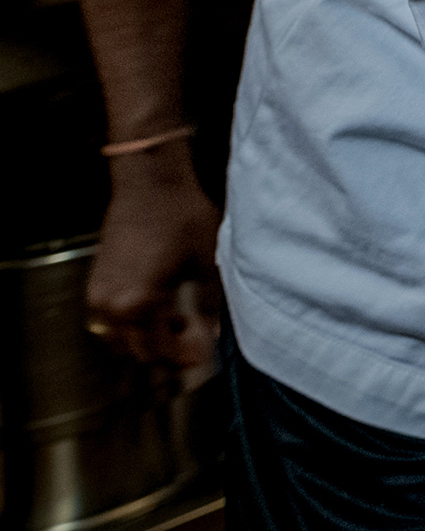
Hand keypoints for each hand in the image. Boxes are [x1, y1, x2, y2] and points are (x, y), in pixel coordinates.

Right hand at [89, 154, 222, 370]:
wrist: (150, 183)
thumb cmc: (182, 217)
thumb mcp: (207, 263)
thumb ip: (209, 304)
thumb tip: (212, 334)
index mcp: (139, 303)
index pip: (158, 351)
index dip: (183, 359)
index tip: (202, 358)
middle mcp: (112, 305)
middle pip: (136, 351)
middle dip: (165, 353)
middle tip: (193, 344)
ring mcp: (98, 295)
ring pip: (119, 339)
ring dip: (146, 340)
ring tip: (176, 323)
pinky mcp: (94, 283)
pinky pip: (108, 320)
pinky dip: (131, 324)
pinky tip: (157, 308)